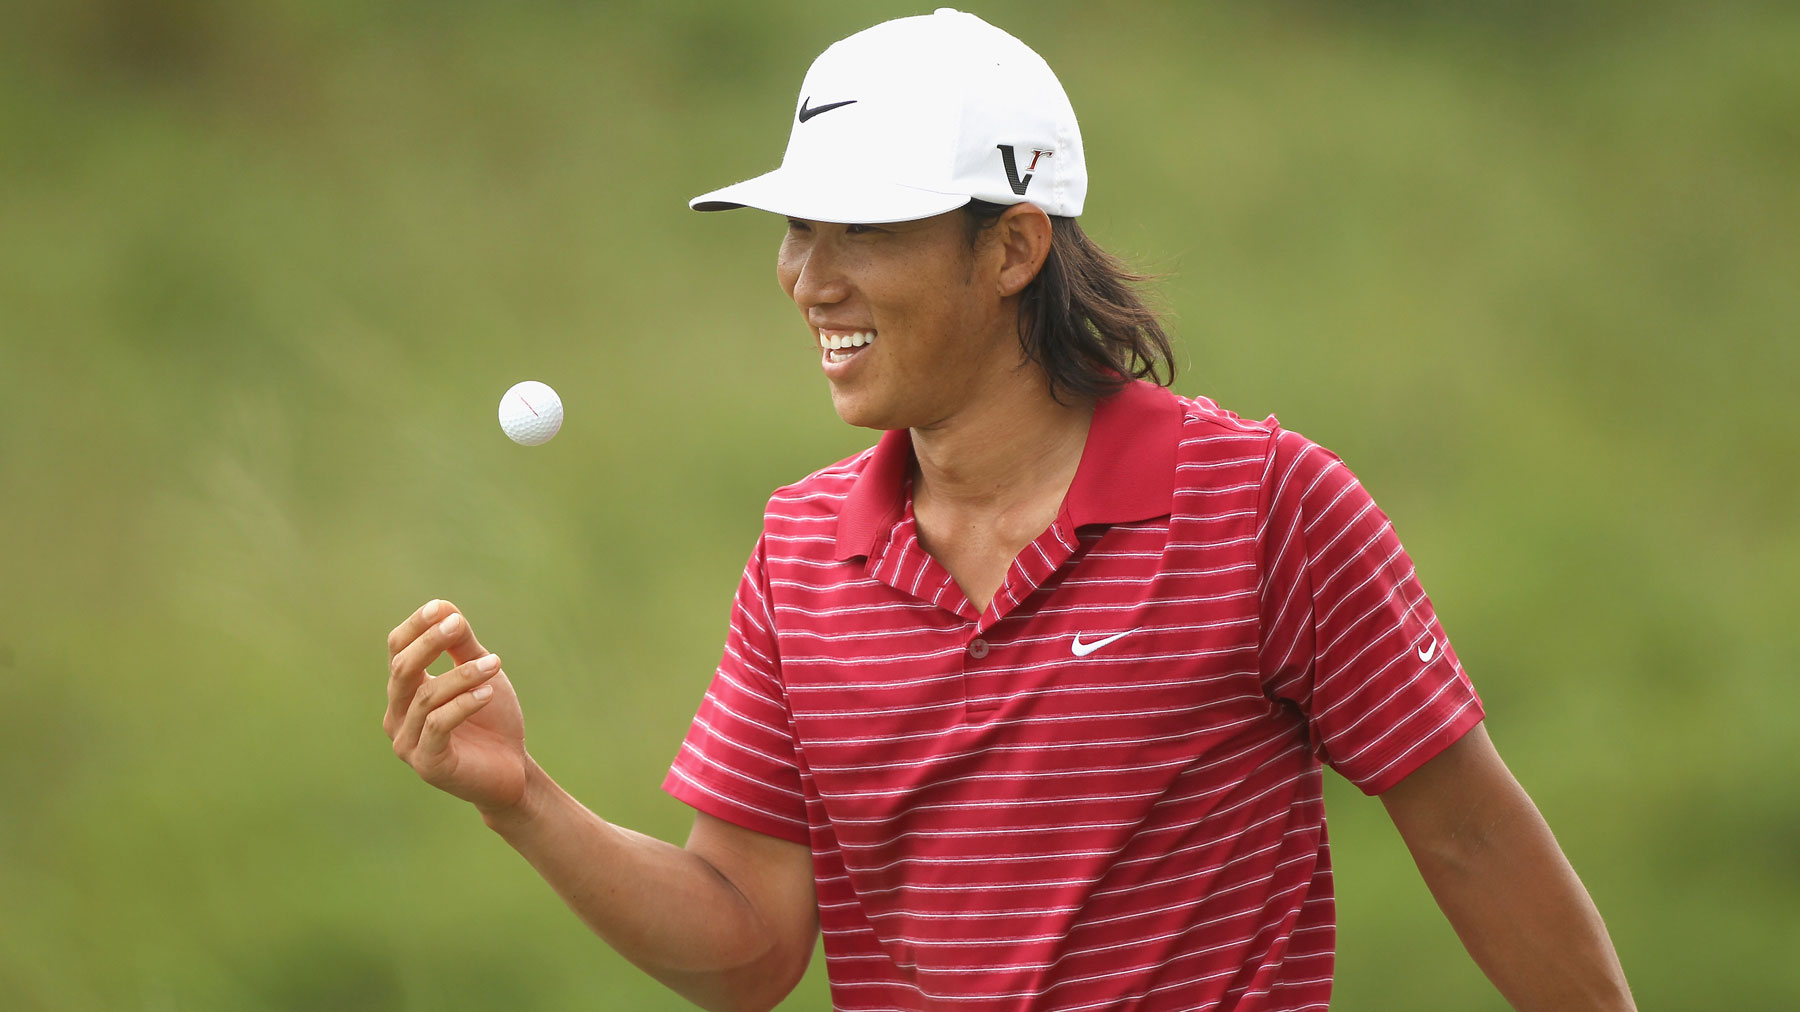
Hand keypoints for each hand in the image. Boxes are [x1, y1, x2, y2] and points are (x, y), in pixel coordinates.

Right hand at [384, 599, 528, 814]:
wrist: (512, 772)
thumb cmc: (492, 722)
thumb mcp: (480, 676)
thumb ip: (462, 645)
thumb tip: (444, 607)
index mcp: (405, 691)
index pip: (397, 651)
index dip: (415, 628)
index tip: (441, 608)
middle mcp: (398, 715)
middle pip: (402, 670)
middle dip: (430, 643)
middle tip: (458, 625)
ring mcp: (408, 742)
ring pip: (426, 697)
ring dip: (462, 675)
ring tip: (495, 663)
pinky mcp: (428, 763)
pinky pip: (439, 725)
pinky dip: (464, 704)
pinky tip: (489, 692)